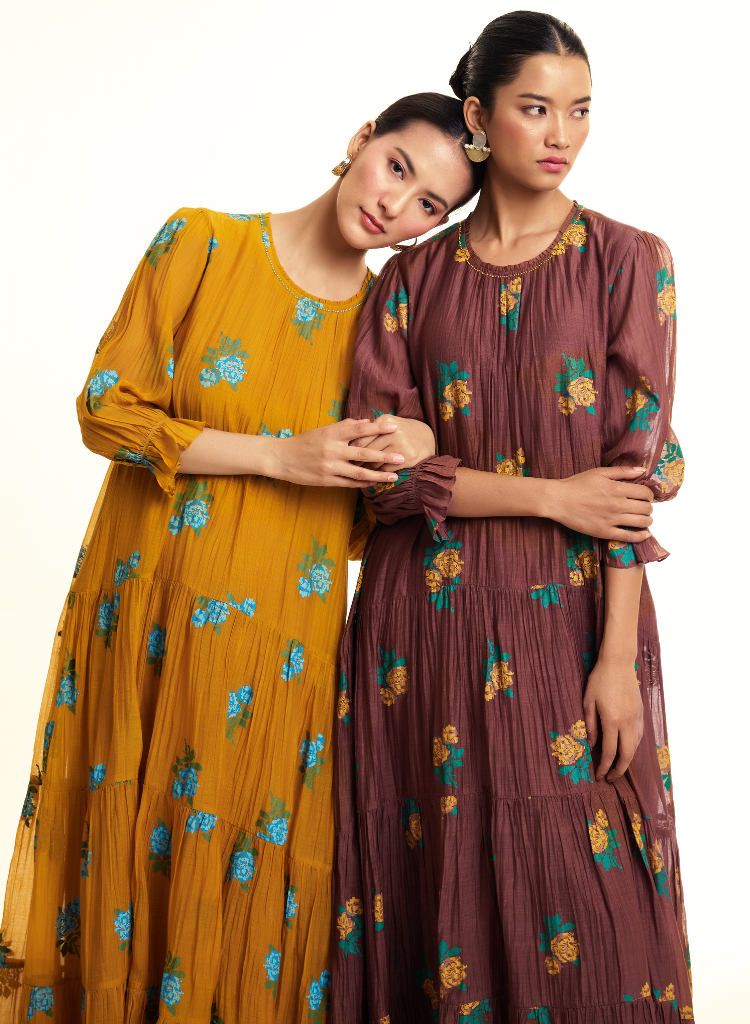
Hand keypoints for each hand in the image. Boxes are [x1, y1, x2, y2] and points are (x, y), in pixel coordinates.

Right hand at [270, 418, 404, 487]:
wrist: (281, 458)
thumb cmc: (304, 442)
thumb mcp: (322, 430)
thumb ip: (344, 426)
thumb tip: (365, 421)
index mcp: (331, 434)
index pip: (359, 429)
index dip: (378, 427)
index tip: (394, 426)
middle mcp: (332, 450)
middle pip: (363, 453)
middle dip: (384, 456)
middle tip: (402, 456)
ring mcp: (330, 467)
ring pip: (359, 472)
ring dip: (379, 475)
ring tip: (394, 477)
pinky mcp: (327, 480)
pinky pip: (349, 483)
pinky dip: (363, 482)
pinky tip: (375, 482)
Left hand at [350, 415, 435, 469]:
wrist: (426, 437)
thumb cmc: (399, 431)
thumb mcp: (385, 425)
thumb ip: (368, 430)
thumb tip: (347, 444)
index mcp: (384, 420)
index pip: (360, 437)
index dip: (350, 448)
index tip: (344, 455)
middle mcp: (393, 431)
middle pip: (366, 451)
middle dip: (356, 461)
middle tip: (347, 466)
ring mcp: (401, 445)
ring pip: (375, 462)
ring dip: (366, 469)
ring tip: (359, 472)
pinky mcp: (408, 458)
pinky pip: (386, 469)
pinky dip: (378, 473)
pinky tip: (374, 475)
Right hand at [544, 467, 653, 541]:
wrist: (558, 500)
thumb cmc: (576, 484)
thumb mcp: (599, 472)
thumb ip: (622, 471)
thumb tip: (642, 470)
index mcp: (617, 488)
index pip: (645, 493)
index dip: (649, 495)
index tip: (645, 496)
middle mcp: (618, 505)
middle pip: (646, 508)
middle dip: (648, 508)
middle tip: (643, 507)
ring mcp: (612, 519)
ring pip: (641, 523)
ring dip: (647, 521)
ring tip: (644, 519)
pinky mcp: (604, 532)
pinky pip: (629, 537)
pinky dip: (641, 536)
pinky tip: (644, 534)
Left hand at [583, 655, 643, 780]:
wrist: (618, 663)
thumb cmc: (599, 680)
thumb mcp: (588, 701)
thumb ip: (589, 724)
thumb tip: (591, 744)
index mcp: (612, 721)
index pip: (610, 752)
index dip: (604, 767)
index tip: (599, 776)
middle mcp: (627, 722)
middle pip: (627, 755)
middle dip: (619, 770)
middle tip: (610, 778)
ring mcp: (636, 718)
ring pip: (636, 747)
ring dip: (627, 760)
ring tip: (617, 767)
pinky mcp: (641, 713)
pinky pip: (639, 736)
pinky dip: (633, 747)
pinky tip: (627, 749)